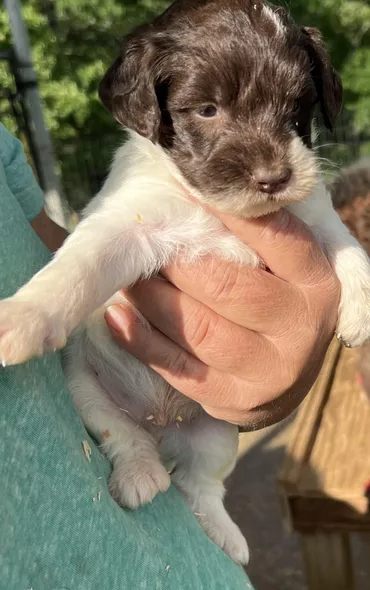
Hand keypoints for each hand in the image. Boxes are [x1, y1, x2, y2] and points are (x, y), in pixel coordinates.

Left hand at [104, 208, 339, 428]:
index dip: (226, 211)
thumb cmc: (279, 296)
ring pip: (198, 328)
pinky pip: (177, 368)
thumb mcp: (290, 262)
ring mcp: (269, 371)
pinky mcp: (234, 401)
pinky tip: (117, 315)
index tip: (186, 190)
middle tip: (143, 238)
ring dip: (151, 297)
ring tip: (127, 275)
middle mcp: (300, 329)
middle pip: (225, 285)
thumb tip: (205, 188)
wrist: (288, 370)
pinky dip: (140, 339)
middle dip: (175, 260)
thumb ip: (266, 228)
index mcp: (317, 282)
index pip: (273, 236)